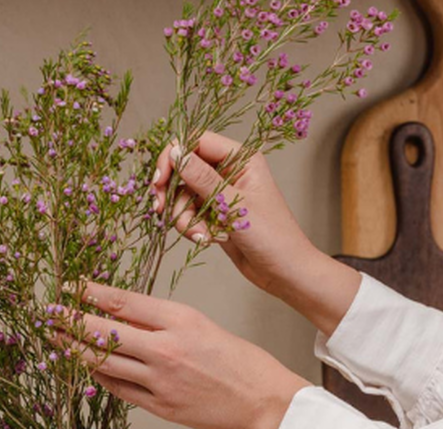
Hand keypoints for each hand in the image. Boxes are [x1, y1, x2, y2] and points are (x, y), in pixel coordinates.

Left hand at [76, 282, 309, 428]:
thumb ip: (163, 320)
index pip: (124, 302)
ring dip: (77, 350)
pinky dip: (100, 377)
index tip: (71, 288)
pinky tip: (88, 368)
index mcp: (181, 320)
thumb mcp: (203, 325)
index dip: (91, 294)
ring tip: (58, 340)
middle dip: (72, 321)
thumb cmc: (241, 361)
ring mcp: (161, 381)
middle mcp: (167, 349)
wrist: (263, 402)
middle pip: (105, 332)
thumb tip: (123, 313)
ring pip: (106, 362)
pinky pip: (119, 390)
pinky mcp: (161, 407)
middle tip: (49, 314)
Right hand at [152, 131, 360, 336]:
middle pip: (184, 168)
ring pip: (182, 194)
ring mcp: (220, 193)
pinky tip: (205, 239)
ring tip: (200, 234)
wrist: (284, 272)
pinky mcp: (214, 213)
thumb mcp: (234, 205)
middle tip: (161, 209)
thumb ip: (201, 178)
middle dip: (172, 192)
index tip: (159, 182)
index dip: (173, 157)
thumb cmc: (272, 236)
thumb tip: (175, 152)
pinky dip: (190, 226)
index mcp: (241, 158)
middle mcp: (229, 171)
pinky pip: (189, 213)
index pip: (196, 141)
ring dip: (183, 216)